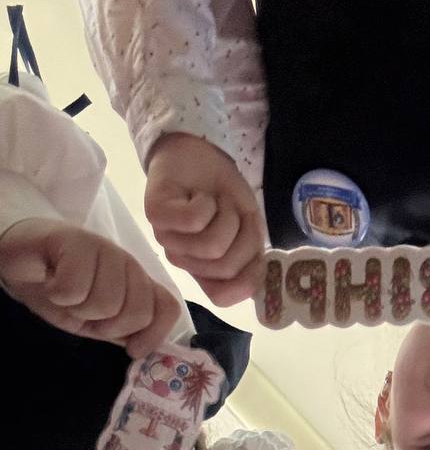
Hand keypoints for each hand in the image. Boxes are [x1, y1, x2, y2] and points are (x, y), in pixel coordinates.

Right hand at [0, 219, 181, 357]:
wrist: (22, 262)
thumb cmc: (61, 291)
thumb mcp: (96, 322)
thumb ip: (122, 332)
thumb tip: (142, 348)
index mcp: (138, 282)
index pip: (168, 307)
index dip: (155, 334)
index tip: (132, 350)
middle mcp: (128, 264)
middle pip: (138, 312)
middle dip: (107, 326)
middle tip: (84, 315)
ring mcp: (105, 249)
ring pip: (107, 303)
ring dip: (79, 309)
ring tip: (66, 296)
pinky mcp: (76, 240)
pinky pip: (76, 288)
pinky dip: (58, 295)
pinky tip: (52, 283)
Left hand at [145, 133, 266, 306]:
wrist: (200, 152)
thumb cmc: (224, 193)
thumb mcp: (251, 229)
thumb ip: (252, 262)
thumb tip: (251, 289)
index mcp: (203, 270)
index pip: (223, 296)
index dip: (245, 276)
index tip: (249, 246)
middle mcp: (183, 259)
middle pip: (224, 267)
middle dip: (241, 234)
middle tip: (230, 214)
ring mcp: (167, 238)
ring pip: (211, 245)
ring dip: (226, 216)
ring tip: (215, 203)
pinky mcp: (156, 214)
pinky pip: (194, 221)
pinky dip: (207, 203)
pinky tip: (199, 196)